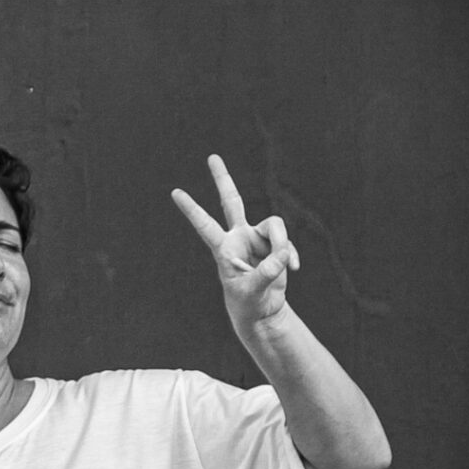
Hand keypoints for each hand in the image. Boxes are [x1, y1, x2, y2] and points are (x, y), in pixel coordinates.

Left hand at [171, 154, 299, 331]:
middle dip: (223, 179)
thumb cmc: (247, 304)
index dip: (192, 210)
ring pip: (274, 225)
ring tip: (282, 265)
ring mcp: (257, 239)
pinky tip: (293, 269)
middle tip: (212, 157)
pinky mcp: (274, 245)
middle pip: (231, 201)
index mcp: (223, 249)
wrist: (262, 311)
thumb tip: (281, 256)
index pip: (205, 226)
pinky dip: (291, 255)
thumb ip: (266, 274)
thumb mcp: (252, 292)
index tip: (175, 192)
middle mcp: (238, 238)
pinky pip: (287, 242)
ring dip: (282, 244)